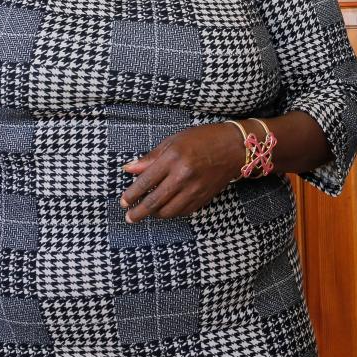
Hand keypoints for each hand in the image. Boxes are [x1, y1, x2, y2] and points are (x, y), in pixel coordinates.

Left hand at [120, 123, 242, 220]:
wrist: (233, 147)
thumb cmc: (203, 139)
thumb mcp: (174, 140)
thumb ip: (151, 157)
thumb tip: (129, 169)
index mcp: (173, 158)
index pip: (145, 182)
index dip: (131, 194)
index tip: (123, 202)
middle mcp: (183, 176)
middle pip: (154, 202)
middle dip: (138, 213)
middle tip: (129, 217)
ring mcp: (194, 189)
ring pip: (168, 212)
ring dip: (155, 214)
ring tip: (148, 211)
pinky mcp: (203, 198)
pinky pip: (182, 212)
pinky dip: (172, 212)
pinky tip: (167, 208)